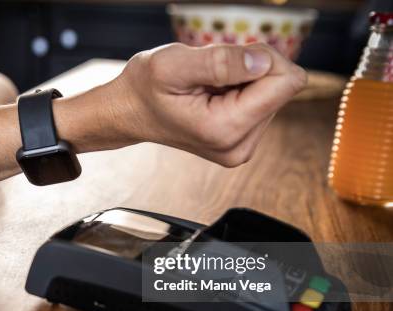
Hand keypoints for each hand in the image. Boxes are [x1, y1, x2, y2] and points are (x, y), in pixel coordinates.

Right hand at [104, 42, 306, 166]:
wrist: (129, 111)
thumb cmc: (144, 88)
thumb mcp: (172, 65)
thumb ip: (220, 62)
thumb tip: (264, 62)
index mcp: (225, 129)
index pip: (286, 82)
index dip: (263, 57)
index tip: (229, 59)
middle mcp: (239, 146)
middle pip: (282, 87)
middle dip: (250, 69)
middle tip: (210, 75)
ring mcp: (242, 147)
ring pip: (273, 93)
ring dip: (243, 79)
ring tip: (207, 86)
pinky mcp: (242, 141)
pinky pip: (262, 102)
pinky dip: (240, 90)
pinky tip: (212, 95)